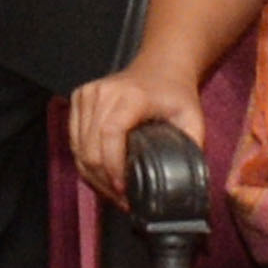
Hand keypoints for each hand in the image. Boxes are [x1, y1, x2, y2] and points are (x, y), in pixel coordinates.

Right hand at [67, 57, 214, 203]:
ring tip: (113, 192)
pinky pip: (74, 140)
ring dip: (93, 176)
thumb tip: (187, 181)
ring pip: (78, 148)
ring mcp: (87, 94)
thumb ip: (192, 146)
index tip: (123, 190)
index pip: (110, 133)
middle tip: (122, 200)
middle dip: (103, 180)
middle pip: (90, 146)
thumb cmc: (176, 93)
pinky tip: (101, 176)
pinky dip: (85, 163)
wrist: (160, 67)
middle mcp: (103, 92)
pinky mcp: (79, 99)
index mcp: (130, 96)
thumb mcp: (193, 118)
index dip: (112, 166)